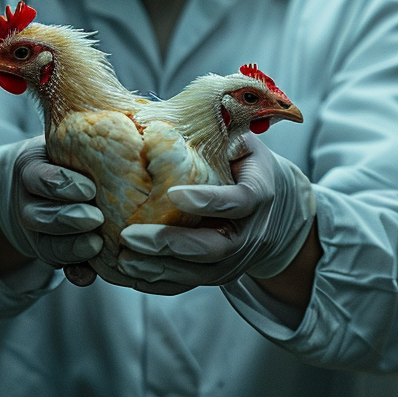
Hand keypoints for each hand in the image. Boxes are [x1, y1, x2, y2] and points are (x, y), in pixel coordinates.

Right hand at [0, 137, 103, 278]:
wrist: (41, 187)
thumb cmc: (68, 156)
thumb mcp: (66, 140)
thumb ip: (89, 134)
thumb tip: (139, 113)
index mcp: (31, 170)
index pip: (37, 177)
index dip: (60, 184)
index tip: (89, 187)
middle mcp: (29, 204)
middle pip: (40, 216)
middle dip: (67, 218)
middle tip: (96, 218)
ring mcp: (39, 234)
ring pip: (48, 245)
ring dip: (72, 247)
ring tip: (97, 246)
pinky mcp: (53, 255)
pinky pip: (61, 268)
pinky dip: (73, 273)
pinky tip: (87, 276)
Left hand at [117, 133, 315, 295]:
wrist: (275, 206)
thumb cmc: (244, 163)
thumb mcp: (239, 139)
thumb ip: (215, 129)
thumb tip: (162, 112)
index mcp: (260, 192)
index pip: (239, 201)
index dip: (209, 201)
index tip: (173, 194)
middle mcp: (251, 232)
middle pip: (215, 248)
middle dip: (171, 244)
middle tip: (129, 237)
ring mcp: (236, 258)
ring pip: (199, 272)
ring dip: (159, 269)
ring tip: (122, 260)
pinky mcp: (219, 274)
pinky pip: (188, 284)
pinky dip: (160, 282)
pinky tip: (130, 274)